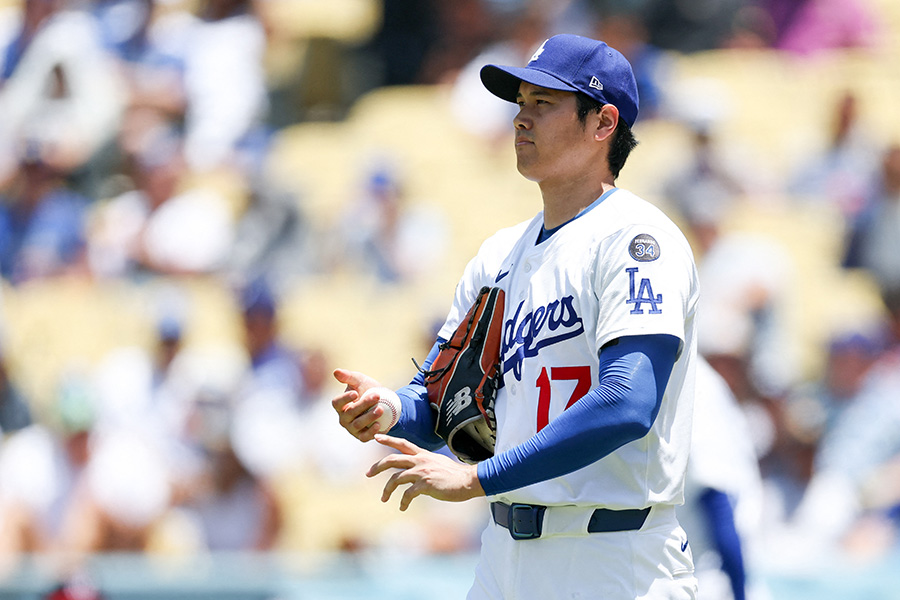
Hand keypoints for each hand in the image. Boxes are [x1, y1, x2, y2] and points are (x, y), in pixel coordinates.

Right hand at [332, 368, 386, 441]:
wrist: (384, 402)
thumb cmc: (367, 390)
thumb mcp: (359, 381)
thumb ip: (348, 377)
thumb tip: (336, 372)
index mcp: (340, 405)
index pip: (337, 403)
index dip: (345, 399)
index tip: (356, 393)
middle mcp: (344, 418)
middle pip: (350, 412)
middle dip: (364, 404)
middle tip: (377, 396)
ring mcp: (352, 428)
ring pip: (357, 424)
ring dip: (369, 417)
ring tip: (380, 409)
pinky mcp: (362, 436)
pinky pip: (364, 436)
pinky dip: (371, 432)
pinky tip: (378, 424)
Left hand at [368, 435, 484, 510]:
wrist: (469, 480)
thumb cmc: (455, 475)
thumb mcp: (438, 464)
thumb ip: (425, 466)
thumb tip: (415, 475)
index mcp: (423, 455)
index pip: (403, 443)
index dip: (389, 439)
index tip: (376, 437)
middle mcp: (420, 461)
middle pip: (392, 459)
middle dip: (377, 466)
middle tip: (368, 473)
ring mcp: (422, 472)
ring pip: (396, 478)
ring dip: (387, 489)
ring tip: (383, 498)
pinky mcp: (425, 485)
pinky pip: (407, 494)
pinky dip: (402, 501)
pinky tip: (402, 507)